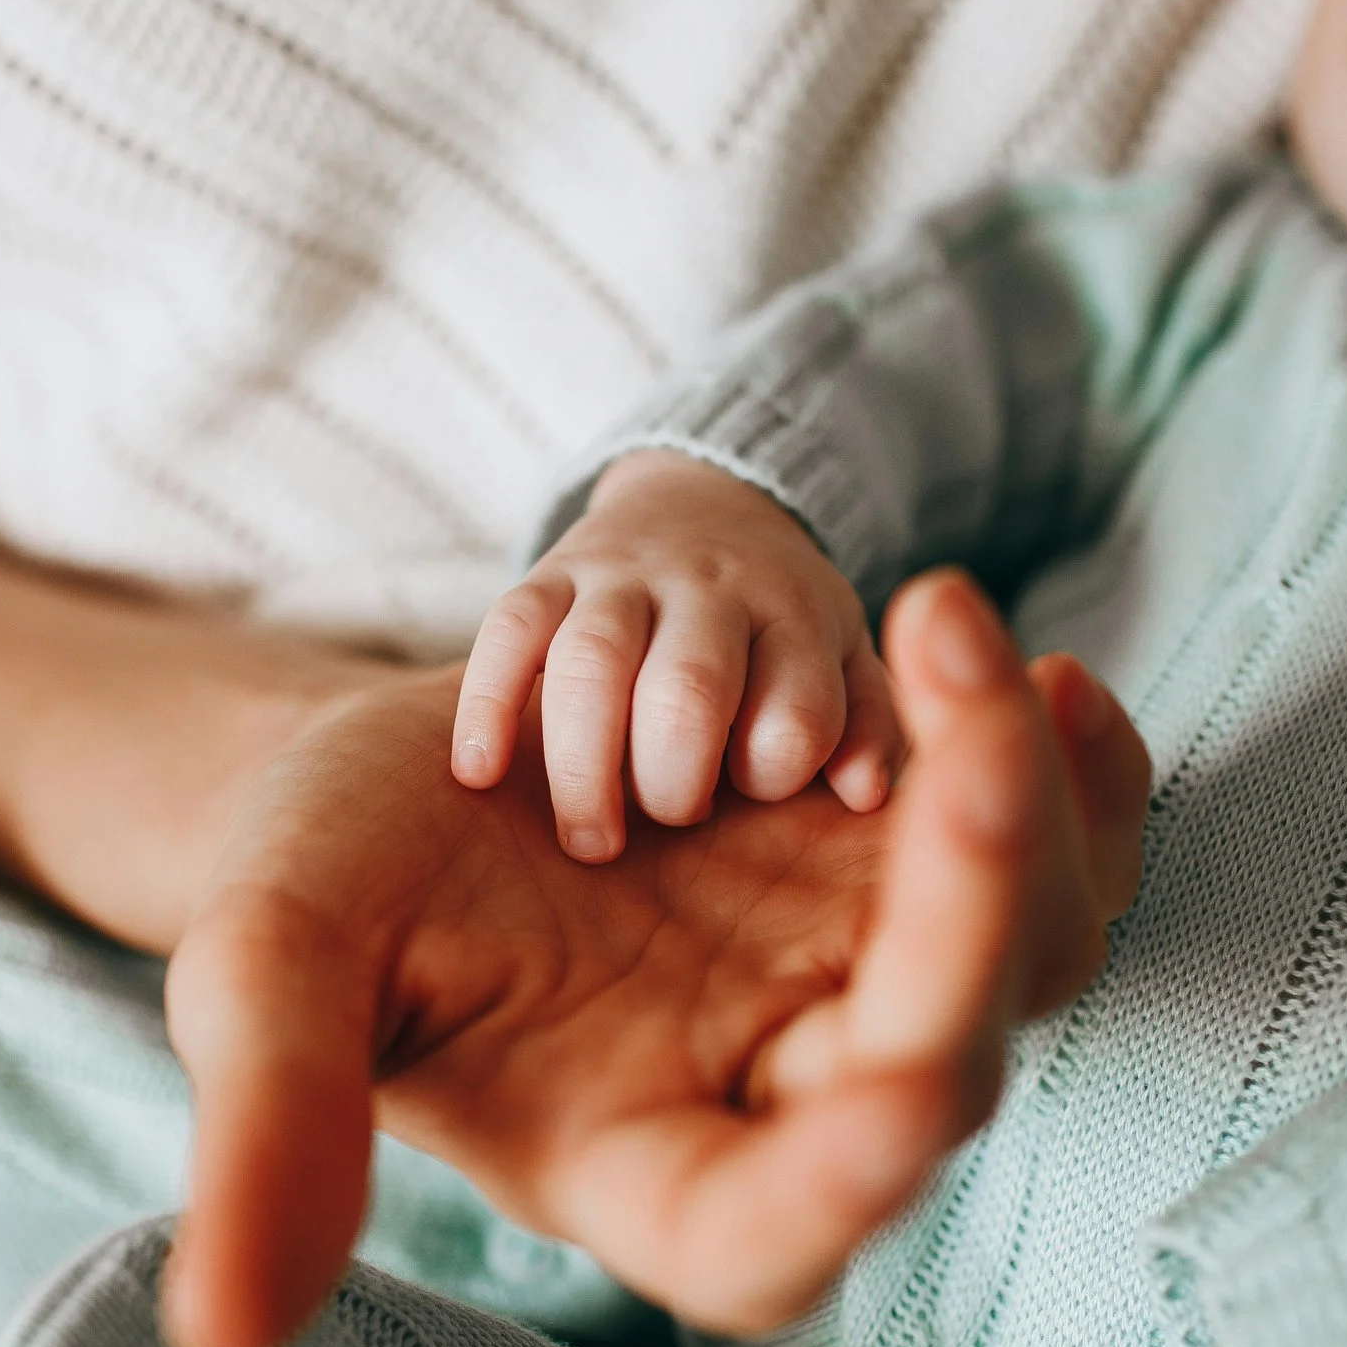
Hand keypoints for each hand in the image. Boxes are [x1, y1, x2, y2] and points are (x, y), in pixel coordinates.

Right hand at [161, 569, 1150, 1346]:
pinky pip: (1043, 842)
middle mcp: (781, 1093)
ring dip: (1030, 799)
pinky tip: (1039, 670)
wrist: (401, 774)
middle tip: (951, 732)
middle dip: (974, 895)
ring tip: (956, 634)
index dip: (847, 1179)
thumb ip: (271, 1135)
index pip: (774, 1229)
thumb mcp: (270, 978)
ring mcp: (856, 971)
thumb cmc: (324, 889)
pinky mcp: (895, 863)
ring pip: (1033, 939)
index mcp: (641, 1170)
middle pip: (945, 1055)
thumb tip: (219, 1329)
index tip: (901, 1090)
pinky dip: (1067, 767)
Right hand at [452, 449, 901, 861]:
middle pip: (688, 688)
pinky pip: (508, 630)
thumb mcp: (845, 663)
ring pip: (591, 661)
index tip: (748, 797)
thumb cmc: (778, 628)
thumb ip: (867, 728)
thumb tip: (865, 794)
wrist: (706, 504)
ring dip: (584, 766)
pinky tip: (479, 772)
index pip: (792, 713)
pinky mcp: (551, 573)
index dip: (769, 773)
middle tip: (665, 824)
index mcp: (795, 620)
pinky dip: (488, 703)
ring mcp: (625, 576)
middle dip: (671, 782)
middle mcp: (712, 589)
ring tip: (591, 841)